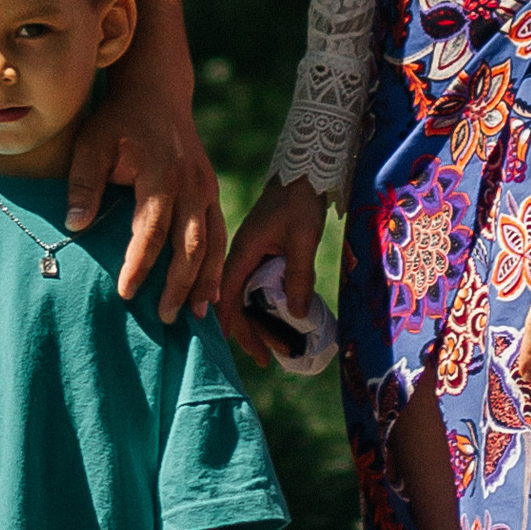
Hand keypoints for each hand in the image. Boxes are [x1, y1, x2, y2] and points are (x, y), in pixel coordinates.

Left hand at [67, 78, 225, 323]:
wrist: (157, 91)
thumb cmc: (118, 119)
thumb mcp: (92, 143)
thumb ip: (84, 183)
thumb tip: (74, 225)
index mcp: (162, 174)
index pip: (152, 230)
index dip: (140, 264)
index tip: (126, 293)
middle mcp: (191, 184)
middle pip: (190, 244)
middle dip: (180, 284)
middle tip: (166, 318)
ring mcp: (206, 187)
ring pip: (213, 242)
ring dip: (206, 280)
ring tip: (198, 314)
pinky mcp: (211, 190)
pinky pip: (221, 233)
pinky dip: (218, 263)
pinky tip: (213, 290)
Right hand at [216, 175, 327, 365]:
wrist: (303, 170)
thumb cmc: (300, 200)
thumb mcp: (303, 238)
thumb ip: (300, 275)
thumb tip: (296, 314)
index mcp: (243, 251)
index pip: (227, 296)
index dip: (229, 325)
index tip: (235, 352)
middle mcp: (242, 256)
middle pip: (237, 303)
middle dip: (251, 333)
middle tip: (270, 359)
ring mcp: (252, 255)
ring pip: (248, 298)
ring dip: (261, 323)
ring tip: (280, 347)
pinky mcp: (263, 254)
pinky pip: (260, 287)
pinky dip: (268, 307)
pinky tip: (281, 320)